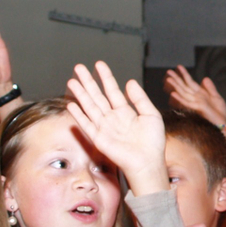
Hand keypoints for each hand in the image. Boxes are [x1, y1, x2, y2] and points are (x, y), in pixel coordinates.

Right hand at [66, 61, 168, 194]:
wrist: (148, 162)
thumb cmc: (153, 142)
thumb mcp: (151, 115)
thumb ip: (140, 98)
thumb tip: (130, 81)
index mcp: (126, 112)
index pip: (113, 90)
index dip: (106, 77)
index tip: (99, 64)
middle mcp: (113, 118)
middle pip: (97, 96)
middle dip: (88, 82)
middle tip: (79, 67)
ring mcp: (105, 128)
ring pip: (90, 107)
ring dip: (80, 94)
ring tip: (72, 81)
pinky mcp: (99, 139)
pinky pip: (86, 125)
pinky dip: (79, 116)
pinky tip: (72, 105)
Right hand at [164, 65, 225, 125]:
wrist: (224, 127)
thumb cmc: (220, 116)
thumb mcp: (217, 98)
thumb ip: (210, 88)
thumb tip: (204, 78)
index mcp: (200, 95)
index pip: (190, 83)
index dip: (184, 74)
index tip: (178, 67)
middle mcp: (196, 99)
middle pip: (184, 87)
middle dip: (176, 79)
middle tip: (168, 71)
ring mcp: (196, 104)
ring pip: (183, 93)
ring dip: (175, 86)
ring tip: (168, 79)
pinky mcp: (198, 110)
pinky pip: (187, 103)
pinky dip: (180, 99)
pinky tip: (173, 94)